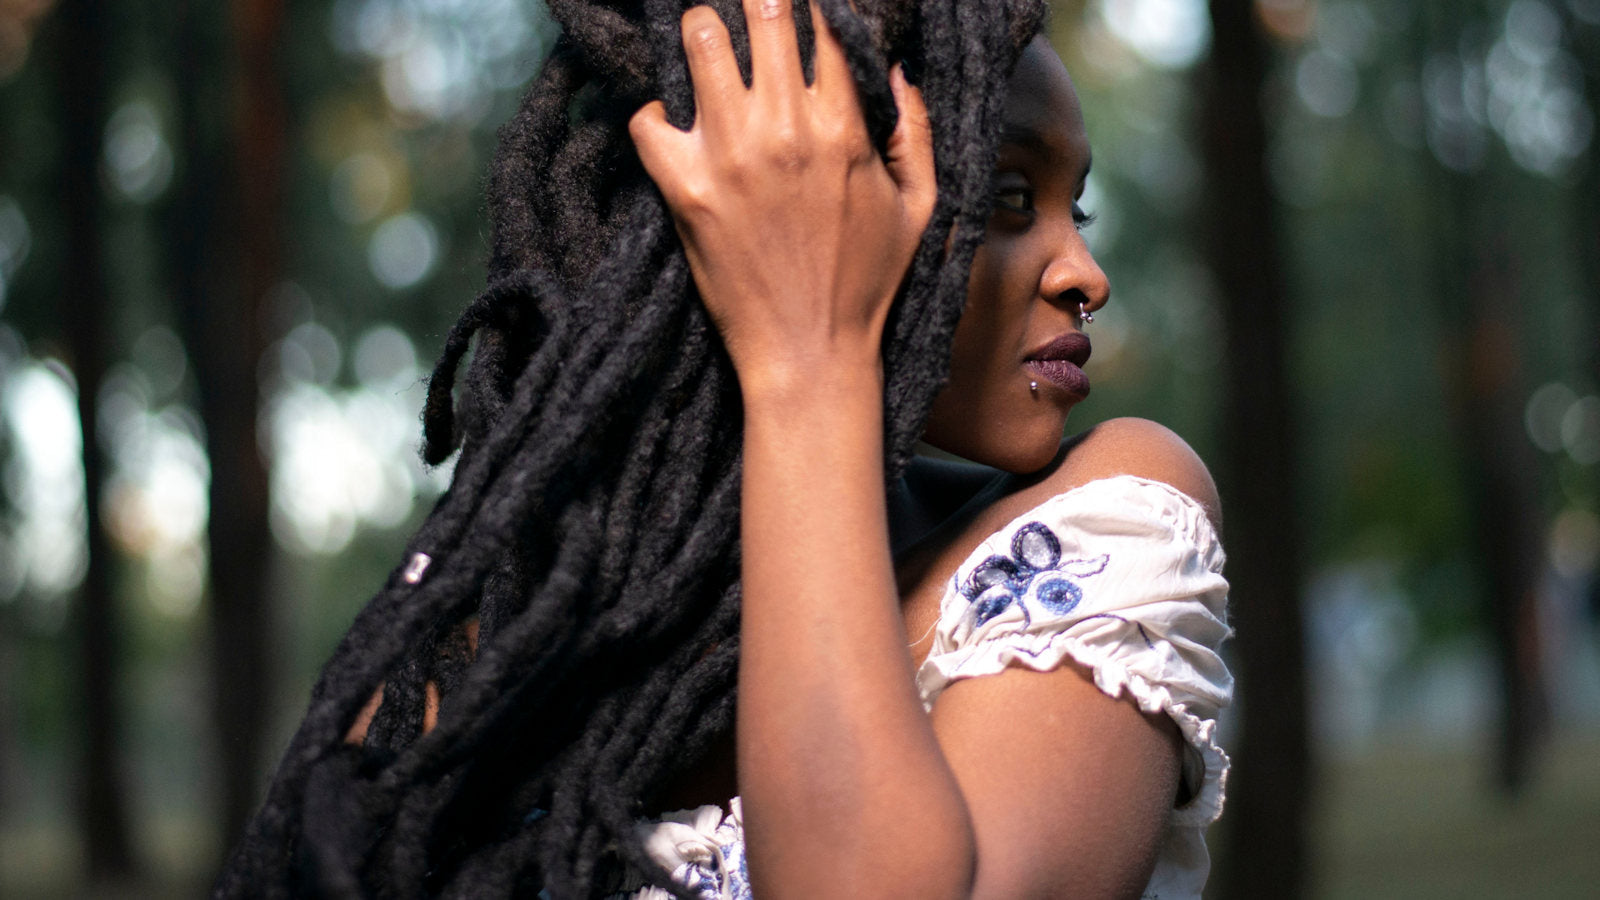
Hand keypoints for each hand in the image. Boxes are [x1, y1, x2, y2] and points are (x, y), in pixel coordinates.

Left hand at [629, 0, 935, 398]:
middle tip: (752, 12)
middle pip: (762, 12)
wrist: (809, 353)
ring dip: (701, 32)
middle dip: (758, 3)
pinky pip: (646, 118)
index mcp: (844, 128)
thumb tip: (894, 66)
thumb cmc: (867, 283)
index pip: (823, 24)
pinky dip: (653, 112)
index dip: (813, 9)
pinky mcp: (684, 189)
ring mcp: (729, 156)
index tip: (804, 14)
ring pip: (698, 41)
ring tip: (706, 44)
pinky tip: (672, 123)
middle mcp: (784, 130)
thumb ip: (915, 128)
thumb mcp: (920, 206)